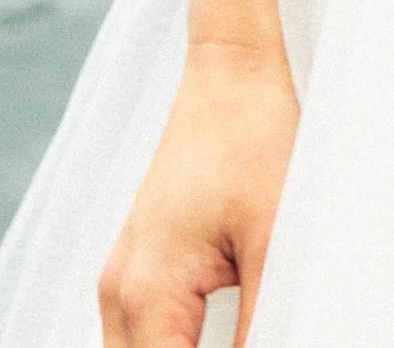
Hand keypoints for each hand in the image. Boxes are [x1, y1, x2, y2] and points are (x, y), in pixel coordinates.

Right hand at [98, 40, 296, 342]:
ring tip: (235, 335)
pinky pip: (137, 337)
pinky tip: (210, 341)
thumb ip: (262, 322)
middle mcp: (118, 292)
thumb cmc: (253, 137)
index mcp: (147, 293)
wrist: (231, 72)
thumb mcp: (275, 240)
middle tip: (247, 338)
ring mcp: (119, 277)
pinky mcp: (134, 265)